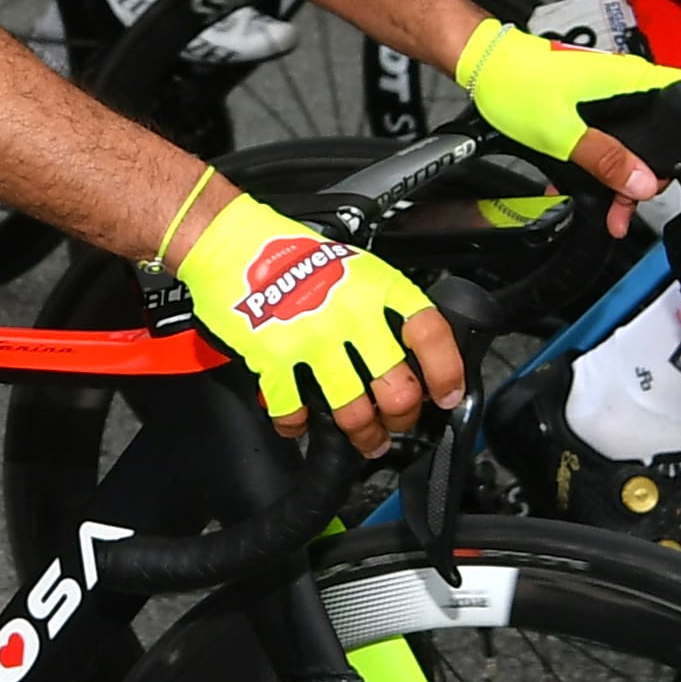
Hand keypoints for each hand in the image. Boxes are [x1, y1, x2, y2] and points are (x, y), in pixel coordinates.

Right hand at [169, 189, 462, 453]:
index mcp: (378, 288)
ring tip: (364, 439)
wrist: (232, 243)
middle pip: (397, 389)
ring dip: (362, 434)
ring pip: (353, 411)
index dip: (447, 372)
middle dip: (402, 418)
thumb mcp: (357, 267)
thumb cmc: (292, 254)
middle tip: (398, 422)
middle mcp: (351, 314)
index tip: (448, 396)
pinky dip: (297, 425)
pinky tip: (299, 423)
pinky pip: (294, 410)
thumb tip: (416, 353)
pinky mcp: (274, 357)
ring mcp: (313, 338)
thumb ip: (385, 308)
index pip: (430, 334)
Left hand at [454, 19, 680, 226]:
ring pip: (638, 140)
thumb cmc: (516, 83)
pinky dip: (607, 166)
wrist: (486, 66)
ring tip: (612, 211)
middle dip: (655, 173)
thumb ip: (604, 159)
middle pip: (668, 130)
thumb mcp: (560, 131)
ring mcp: (614, 94)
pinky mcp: (597, 104)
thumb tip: (644, 183)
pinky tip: (589, 189)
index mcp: (632, 80)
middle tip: (633, 202)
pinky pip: (615, 139)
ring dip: (627, 177)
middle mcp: (629, 83)